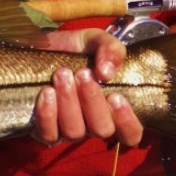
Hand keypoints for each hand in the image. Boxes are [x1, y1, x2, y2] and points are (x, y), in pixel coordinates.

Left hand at [30, 29, 143, 146]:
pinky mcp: (45, 130)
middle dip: (92, 101)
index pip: (131, 134)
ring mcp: (68, 130)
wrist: (44, 46)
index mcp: (113, 109)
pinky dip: (48, 115)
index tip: (115, 96)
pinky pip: (49, 135)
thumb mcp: (98, 40)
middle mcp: (93, 125)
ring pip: (75, 132)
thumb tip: (107, 73)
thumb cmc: (77, 49)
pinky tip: (47, 92)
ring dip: (69, 102)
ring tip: (62, 75)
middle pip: (102, 130)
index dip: (127, 122)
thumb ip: (111, 50)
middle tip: (83, 73)